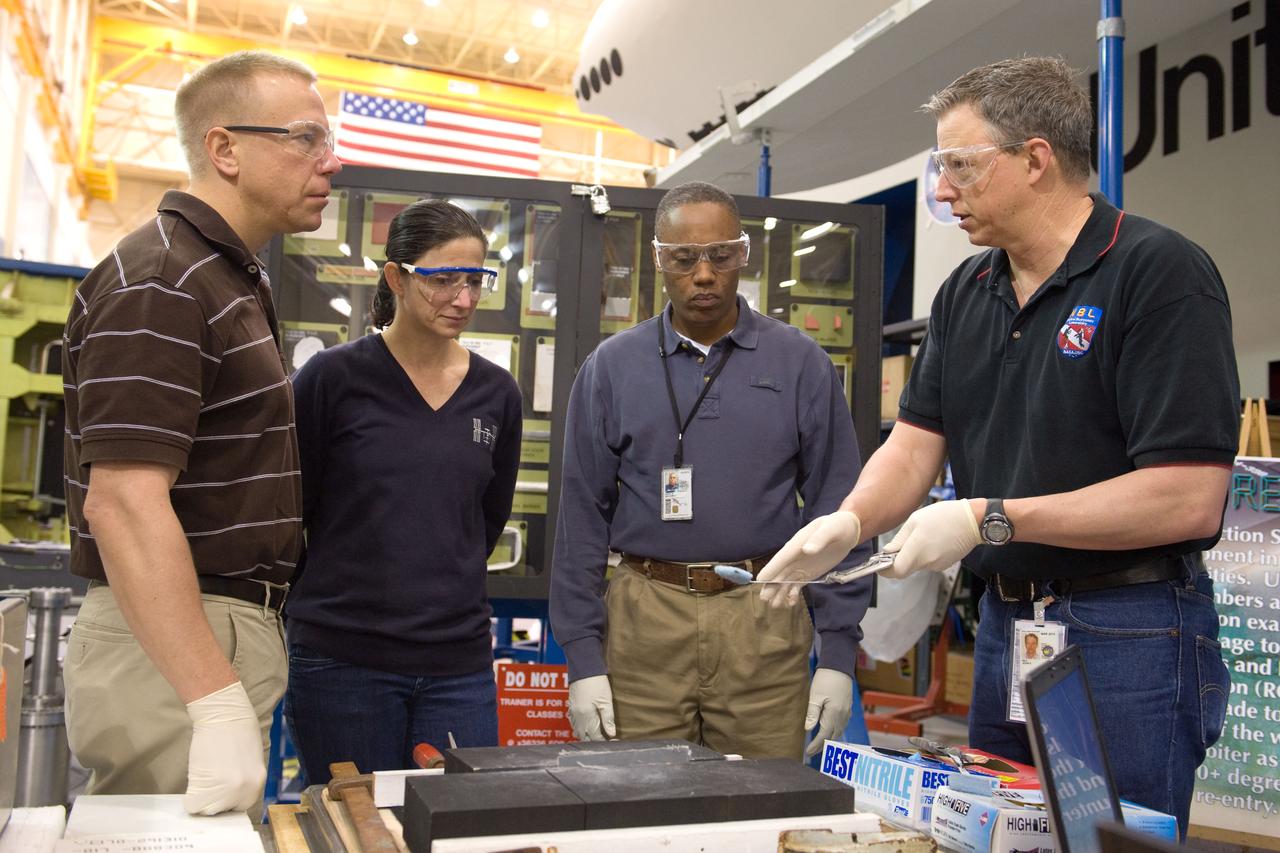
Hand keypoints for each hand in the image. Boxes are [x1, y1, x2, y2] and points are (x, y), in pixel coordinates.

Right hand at [182, 681, 265, 814]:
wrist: (223, 715)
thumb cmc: (236, 731)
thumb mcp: (248, 762)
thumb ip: (242, 781)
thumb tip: (228, 797)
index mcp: (258, 784)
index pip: (238, 806)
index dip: (226, 798)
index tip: (218, 789)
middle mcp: (247, 791)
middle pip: (223, 811)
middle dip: (214, 799)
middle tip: (209, 779)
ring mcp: (228, 790)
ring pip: (207, 810)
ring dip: (202, 797)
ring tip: (204, 775)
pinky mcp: (208, 786)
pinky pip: (194, 805)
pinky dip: (191, 796)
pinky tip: (196, 778)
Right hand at [567, 675, 615, 740]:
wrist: (583, 667)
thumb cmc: (597, 682)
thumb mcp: (606, 701)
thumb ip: (608, 719)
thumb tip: (611, 734)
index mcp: (586, 717)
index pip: (595, 737)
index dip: (606, 741)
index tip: (615, 741)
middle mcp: (577, 717)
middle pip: (585, 737)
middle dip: (596, 741)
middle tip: (607, 739)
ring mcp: (572, 712)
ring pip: (578, 732)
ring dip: (588, 736)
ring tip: (599, 734)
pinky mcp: (570, 706)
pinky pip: (574, 724)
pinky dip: (581, 728)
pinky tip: (588, 726)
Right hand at [757, 511, 860, 607]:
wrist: (845, 531)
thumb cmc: (836, 526)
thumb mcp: (830, 529)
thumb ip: (819, 539)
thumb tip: (807, 549)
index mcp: (796, 544)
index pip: (781, 558)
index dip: (771, 568)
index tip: (761, 579)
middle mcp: (794, 557)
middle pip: (779, 572)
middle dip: (771, 585)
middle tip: (764, 599)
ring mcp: (800, 567)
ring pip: (786, 581)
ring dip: (779, 592)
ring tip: (775, 605)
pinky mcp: (808, 574)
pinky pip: (797, 585)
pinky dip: (792, 594)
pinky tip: (791, 602)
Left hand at [804, 668, 853, 757]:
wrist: (839, 665)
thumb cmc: (825, 679)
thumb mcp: (815, 696)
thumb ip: (812, 713)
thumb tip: (808, 729)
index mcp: (833, 714)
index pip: (824, 735)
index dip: (816, 745)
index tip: (808, 752)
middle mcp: (843, 716)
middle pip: (833, 736)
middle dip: (823, 745)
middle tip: (813, 751)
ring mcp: (847, 712)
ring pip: (839, 731)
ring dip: (830, 739)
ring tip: (820, 744)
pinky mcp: (848, 707)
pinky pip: (842, 724)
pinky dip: (835, 731)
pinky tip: (830, 731)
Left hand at [883, 499, 980, 578]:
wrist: (973, 520)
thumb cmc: (944, 516)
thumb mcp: (915, 520)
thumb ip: (900, 539)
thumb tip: (887, 552)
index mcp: (917, 550)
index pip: (896, 572)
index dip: (886, 569)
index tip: (880, 563)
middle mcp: (927, 562)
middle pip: (906, 569)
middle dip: (899, 560)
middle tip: (898, 545)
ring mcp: (938, 565)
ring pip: (917, 565)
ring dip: (914, 555)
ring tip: (922, 535)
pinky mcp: (946, 564)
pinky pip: (929, 562)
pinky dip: (926, 554)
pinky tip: (933, 539)